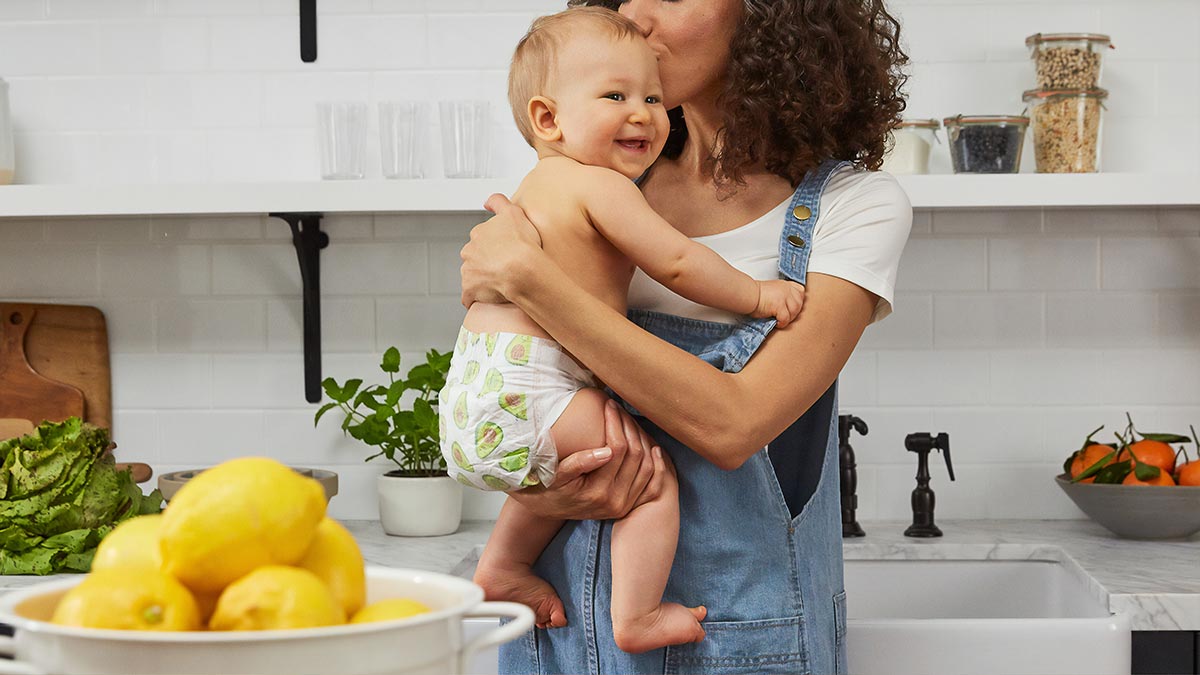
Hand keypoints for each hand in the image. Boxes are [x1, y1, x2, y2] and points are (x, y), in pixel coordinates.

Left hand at [459, 194, 542, 306]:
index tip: (505, 253)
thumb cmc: (522, 244)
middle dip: (485, 263)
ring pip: (472, 275)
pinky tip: (488, 299)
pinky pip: (469, 296)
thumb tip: (486, 202)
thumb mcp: (514, 213)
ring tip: (500, 285)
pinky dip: (476, 298)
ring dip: (482, 280)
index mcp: (478, 234)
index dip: (494, 247)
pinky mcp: (469, 290)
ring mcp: (468, 271)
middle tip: (504, 269)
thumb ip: (499, 202)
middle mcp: (469, 251)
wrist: (522, 270)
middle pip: (475, 257)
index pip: (482, 240)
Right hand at [508, 400, 668, 519]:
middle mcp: (615, 501)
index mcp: (597, 492)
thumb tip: (606, 451)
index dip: (616, 423)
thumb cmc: (548, 486)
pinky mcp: (630, 505)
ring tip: (631, 422)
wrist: (547, 508)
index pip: (617, 449)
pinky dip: (657, 466)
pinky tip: (654, 448)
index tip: (609, 405)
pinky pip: (652, 484)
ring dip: (643, 441)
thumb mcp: (556, 475)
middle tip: (621, 409)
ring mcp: (625, 504)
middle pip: (636, 456)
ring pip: (648, 467)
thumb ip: (578, 463)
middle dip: (630, 427)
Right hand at [753, 279, 805, 327]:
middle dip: (794, 313)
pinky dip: (782, 323)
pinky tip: (777, 323)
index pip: (800, 291)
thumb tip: (788, 307)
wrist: (747, 295)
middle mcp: (786, 289)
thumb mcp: (772, 290)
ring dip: (789, 318)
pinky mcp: (779, 305)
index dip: (798, 300)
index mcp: (785, 285)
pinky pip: (786, 318)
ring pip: (794, 311)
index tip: (792, 307)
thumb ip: (782, 295)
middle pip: (799, 303)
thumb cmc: (755, 295)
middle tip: (785, 317)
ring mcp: (784, 296)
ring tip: (780, 320)